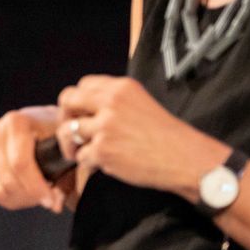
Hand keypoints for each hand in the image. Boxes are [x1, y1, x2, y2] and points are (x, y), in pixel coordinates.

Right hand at [0, 106, 66, 211]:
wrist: (41, 123)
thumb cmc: (55, 134)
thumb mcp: (66, 149)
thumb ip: (65, 177)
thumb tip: (55, 204)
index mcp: (16, 122)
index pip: (20, 164)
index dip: (35, 187)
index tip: (50, 201)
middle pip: (7, 179)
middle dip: (29, 195)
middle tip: (47, 200)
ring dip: (18, 197)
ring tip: (34, 193)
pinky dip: (3, 196)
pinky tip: (19, 190)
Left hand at [55, 75, 223, 196]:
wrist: (185, 158)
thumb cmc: (166, 136)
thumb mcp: (141, 103)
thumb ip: (115, 101)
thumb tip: (86, 108)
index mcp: (120, 87)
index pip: (82, 85)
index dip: (77, 101)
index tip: (80, 114)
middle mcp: (110, 102)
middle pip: (67, 101)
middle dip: (64, 118)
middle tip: (69, 132)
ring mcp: (105, 126)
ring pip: (67, 132)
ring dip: (71, 145)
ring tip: (80, 153)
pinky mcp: (103, 150)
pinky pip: (80, 156)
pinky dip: (88, 163)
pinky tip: (102, 164)